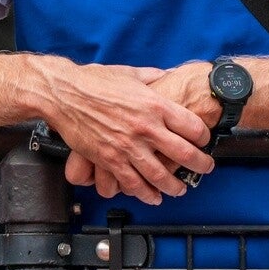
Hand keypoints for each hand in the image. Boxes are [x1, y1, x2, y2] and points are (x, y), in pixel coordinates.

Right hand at [47, 63, 212, 206]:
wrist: (63, 93)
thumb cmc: (92, 81)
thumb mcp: (128, 73)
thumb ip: (151, 77)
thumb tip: (166, 75)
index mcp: (154, 104)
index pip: (192, 126)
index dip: (203, 136)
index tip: (203, 140)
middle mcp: (145, 127)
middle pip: (184, 154)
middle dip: (200, 165)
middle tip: (204, 168)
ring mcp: (128, 146)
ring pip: (161, 175)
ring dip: (175, 186)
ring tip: (180, 188)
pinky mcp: (110, 160)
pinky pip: (132, 183)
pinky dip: (146, 193)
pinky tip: (152, 196)